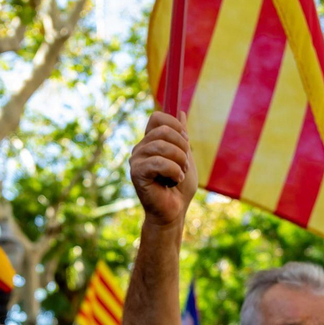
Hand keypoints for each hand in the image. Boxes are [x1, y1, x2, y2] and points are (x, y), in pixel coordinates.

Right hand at [129, 111, 196, 228]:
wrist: (174, 212)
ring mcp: (136, 160)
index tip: (186, 142)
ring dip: (179, 161)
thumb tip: (182, 112)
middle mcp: (141, 148)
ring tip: (180, 175)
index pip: (157, 117)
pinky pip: (158, 162)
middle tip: (185, 165)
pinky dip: (173, 171)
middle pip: (163, 130)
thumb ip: (182, 137)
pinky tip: (175, 181)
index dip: (175, 125)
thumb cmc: (179, 188)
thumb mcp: (186, 157)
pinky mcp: (136, 173)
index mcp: (151, 142)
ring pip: (162, 146)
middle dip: (182, 147)